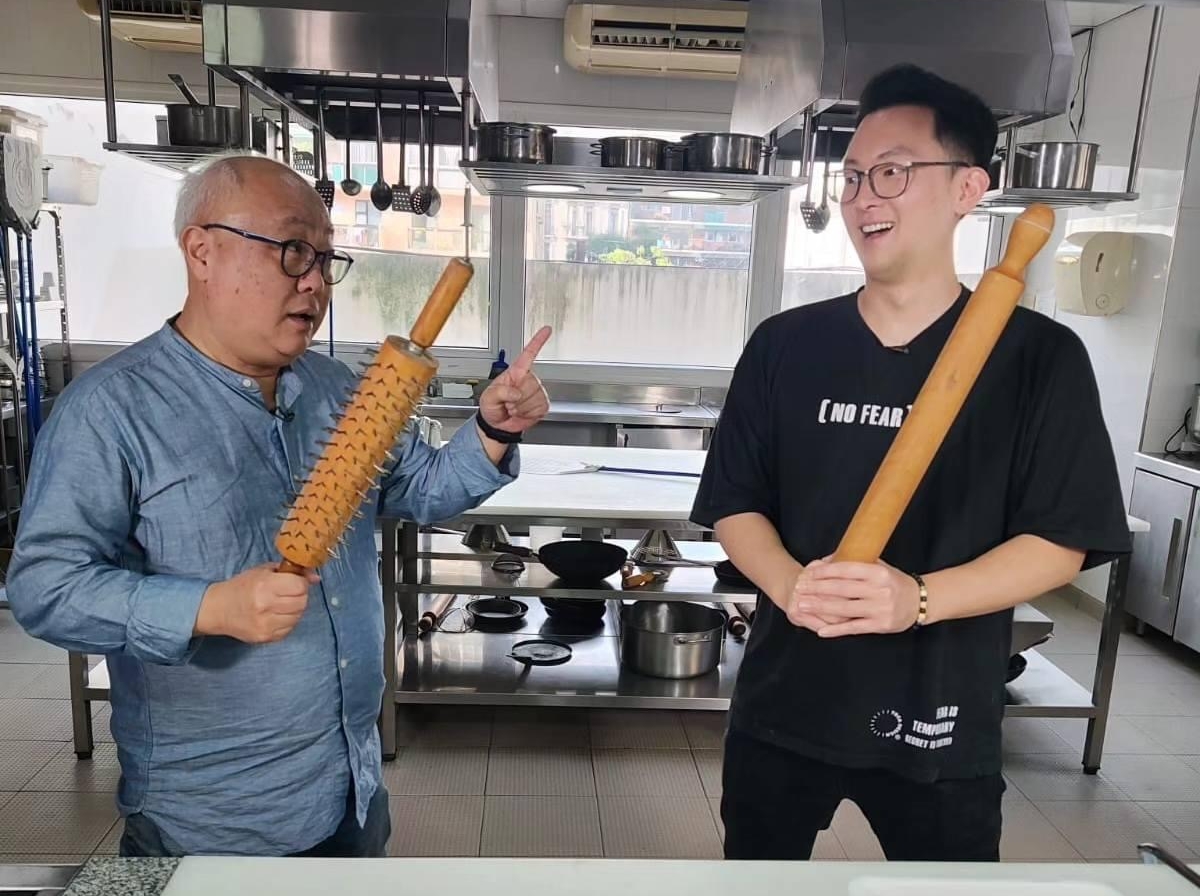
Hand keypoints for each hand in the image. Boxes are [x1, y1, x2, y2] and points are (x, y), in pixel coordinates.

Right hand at [194, 563, 319, 643]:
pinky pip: (290, 628)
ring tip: (282, 603)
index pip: (300, 586)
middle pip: (302, 602)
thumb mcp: (263, 572)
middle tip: (290, 592)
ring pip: (298, 616)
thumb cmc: (241, 587)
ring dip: (295, 609)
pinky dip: (288, 621)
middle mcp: (266, 606)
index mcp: (264, 586)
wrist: (218, 609)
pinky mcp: (266, 637)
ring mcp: (266, 625)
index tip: (295, 581)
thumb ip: (289, 572)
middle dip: (300, 595)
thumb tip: (315, 578)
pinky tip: (277, 615)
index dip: (301, 582)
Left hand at [478, 326, 551, 435]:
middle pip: (530, 384)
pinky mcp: (542, 404)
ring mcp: (537, 391)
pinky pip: (538, 408)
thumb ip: (499, 392)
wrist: (498, 424)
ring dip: (521, 407)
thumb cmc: (492, 407)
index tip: (547, 330)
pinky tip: (522, 412)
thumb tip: (516, 393)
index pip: (528, 354)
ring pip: (534, 398)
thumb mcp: (488, 397)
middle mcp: (528, 379)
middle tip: (508, 402)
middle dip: (517, 398)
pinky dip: (528, 414)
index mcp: (515, 372)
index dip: (538, 341)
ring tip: (514, 407)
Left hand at [789, 558, 919, 637]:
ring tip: (803, 606)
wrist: (920, 601)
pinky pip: (854, 628)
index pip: (846, 570)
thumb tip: (827, 559)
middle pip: (842, 589)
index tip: (809, 572)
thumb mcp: (879, 567)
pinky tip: (821, 631)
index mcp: (878, 573)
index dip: (825, 571)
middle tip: (799, 588)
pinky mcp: (880, 625)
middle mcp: (880, 590)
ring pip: (844, 609)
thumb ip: (855, 562)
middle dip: (817, 589)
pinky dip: (836, 630)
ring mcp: (880, 609)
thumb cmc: (894, 582)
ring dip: (820, 608)